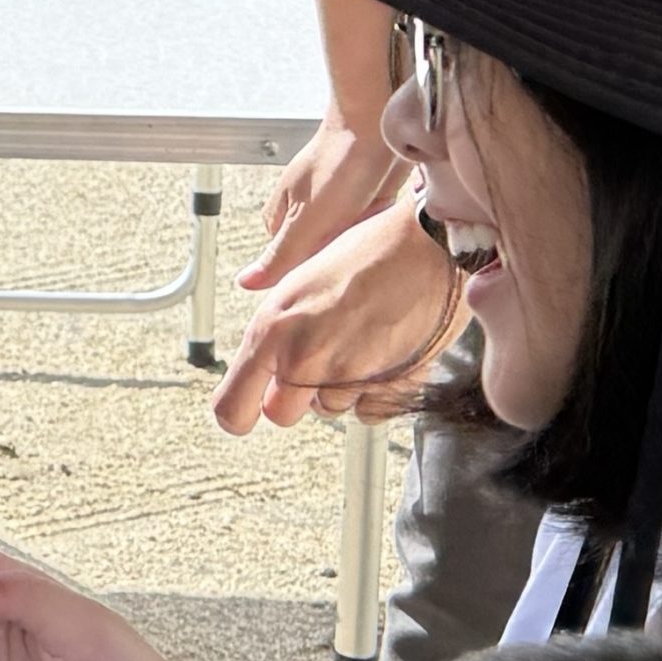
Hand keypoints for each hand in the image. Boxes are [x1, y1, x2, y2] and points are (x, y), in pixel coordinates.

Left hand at [206, 205, 461, 433]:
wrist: (429, 245)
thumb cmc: (369, 250)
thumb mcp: (300, 279)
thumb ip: (275, 328)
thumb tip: (260, 356)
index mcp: (271, 330)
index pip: (231, 407)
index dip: (238, 412)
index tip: (244, 411)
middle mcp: (303, 359)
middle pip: (280, 414)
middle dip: (292, 396)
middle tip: (313, 360)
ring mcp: (346, 378)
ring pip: (328, 409)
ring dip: (337, 387)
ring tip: (357, 341)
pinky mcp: (387, 388)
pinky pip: (368, 413)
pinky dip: (373, 394)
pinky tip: (380, 355)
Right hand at [245, 116, 404, 291]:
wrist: (379, 124)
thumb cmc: (338, 165)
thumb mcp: (305, 222)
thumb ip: (279, 256)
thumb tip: (245, 283)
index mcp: (280, 219)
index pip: (289, 267)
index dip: (311, 271)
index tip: (329, 265)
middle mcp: (305, 213)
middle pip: (320, 255)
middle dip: (340, 253)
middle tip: (354, 239)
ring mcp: (334, 206)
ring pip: (347, 242)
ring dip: (362, 238)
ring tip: (371, 222)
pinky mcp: (362, 199)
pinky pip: (369, 227)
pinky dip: (377, 225)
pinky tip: (383, 216)